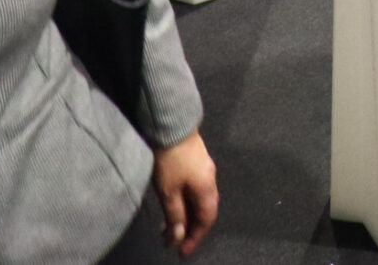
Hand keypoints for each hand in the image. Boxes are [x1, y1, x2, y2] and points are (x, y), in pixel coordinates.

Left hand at [152, 130, 218, 255]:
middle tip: (174, 241)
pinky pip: (193, 189)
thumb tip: (178, 237)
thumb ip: (175, 215)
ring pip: (197, 200)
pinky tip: (172, 205)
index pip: (207, 219)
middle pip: (204, 210)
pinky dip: (184, 203)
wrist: (171, 125)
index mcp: (207, 188)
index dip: (196, 237)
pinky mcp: (195, 162)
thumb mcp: (169, 192)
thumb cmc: (170, 159)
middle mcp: (210, 179)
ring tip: (168, 226)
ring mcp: (203, 169)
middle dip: (190, 228)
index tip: (183, 252)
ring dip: (185, 215)